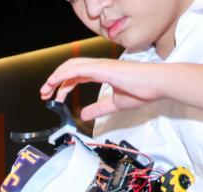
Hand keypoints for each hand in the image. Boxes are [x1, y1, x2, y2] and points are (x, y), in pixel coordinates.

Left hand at [42, 57, 164, 122]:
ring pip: (71, 66)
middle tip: (44, 94)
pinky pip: (79, 69)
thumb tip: (84, 115)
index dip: (63, 85)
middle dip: (55, 81)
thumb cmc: (142, 91)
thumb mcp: (114, 104)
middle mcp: (100, 67)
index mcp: (102, 73)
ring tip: (46, 90)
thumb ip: (98, 108)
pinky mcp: (104, 69)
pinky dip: (64, 74)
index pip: (76, 75)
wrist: (158, 85)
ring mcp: (101, 66)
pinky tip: (56, 82)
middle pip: (70, 69)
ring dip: (56, 77)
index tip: (54, 97)